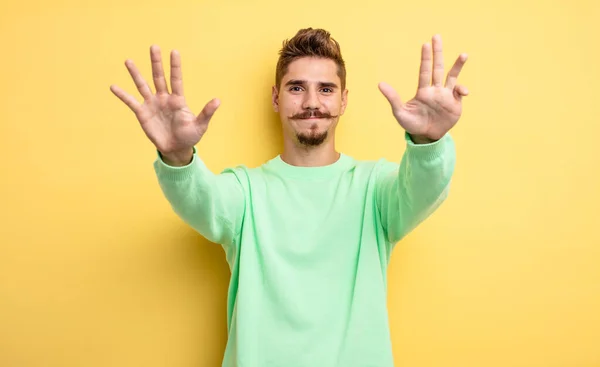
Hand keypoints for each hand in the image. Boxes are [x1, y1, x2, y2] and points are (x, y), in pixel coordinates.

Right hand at [110, 45, 219, 162]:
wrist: (176, 149)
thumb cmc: (190, 136)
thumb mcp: (200, 125)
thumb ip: (206, 112)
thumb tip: (218, 100)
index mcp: (178, 100)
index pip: (176, 79)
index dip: (175, 66)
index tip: (174, 51)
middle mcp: (164, 98)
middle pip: (159, 77)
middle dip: (156, 62)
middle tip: (153, 46)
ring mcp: (152, 104)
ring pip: (143, 85)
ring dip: (136, 73)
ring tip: (128, 61)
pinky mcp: (142, 113)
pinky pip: (131, 102)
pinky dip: (122, 95)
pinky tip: (113, 87)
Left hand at [378, 34, 468, 142]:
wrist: (426, 137)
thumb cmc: (411, 124)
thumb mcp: (400, 112)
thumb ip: (393, 98)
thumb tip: (380, 83)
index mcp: (422, 91)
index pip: (424, 71)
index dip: (425, 58)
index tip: (425, 44)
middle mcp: (435, 89)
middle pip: (437, 68)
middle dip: (438, 53)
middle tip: (436, 36)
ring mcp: (445, 95)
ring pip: (452, 76)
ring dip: (457, 66)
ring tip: (464, 54)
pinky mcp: (455, 103)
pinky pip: (459, 92)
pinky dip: (462, 89)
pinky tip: (463, 91)